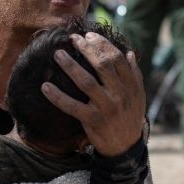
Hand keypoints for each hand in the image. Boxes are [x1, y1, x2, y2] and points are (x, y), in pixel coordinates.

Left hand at [41, 32, 145, 156]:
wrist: (126, 148)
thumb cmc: (129, 118)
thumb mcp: (138, 97)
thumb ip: (134, 75)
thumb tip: (130, 53)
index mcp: (131, 86)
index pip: (117, 58)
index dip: (102, 44)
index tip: (89, 35)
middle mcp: (120, 95)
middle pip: (103, 65)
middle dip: (87, 49)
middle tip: (72, 39)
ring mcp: (107, 108)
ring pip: (86, 82)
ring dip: (70, 66)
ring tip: (58, 54)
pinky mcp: (93, 121)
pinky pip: (72, 106)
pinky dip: (58, 97)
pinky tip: (45, 86)